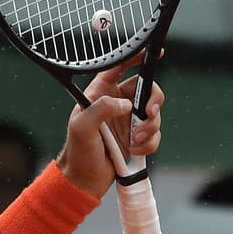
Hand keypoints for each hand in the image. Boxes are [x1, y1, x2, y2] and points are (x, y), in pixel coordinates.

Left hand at [58, 64, 163, 195]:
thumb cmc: (77, 152)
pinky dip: (149, 143)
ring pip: (154, 113)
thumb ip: (100, 110)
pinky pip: (155, 134)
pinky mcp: (138, 137)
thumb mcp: (82, 128)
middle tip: (148, 113)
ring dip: (149, 128)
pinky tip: (134, 151)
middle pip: (147, 89)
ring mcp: (128, 121)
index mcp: (99, 94)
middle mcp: (116, 104)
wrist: (85, 180)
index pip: (118, 68)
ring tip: (133, 142)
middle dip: (153, 102)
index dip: (136, 57)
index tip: (154, 53)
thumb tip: (124, 104)